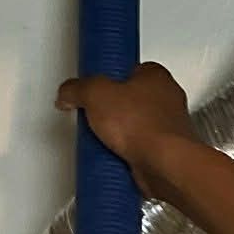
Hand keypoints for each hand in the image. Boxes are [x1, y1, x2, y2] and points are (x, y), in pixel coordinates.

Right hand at [55, 62, 196, 194]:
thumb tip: (67, 93)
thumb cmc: (146, 126)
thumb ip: (77, 89)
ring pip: (132, 128)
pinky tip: (112, 158)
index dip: (108, 78)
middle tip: (94, 116)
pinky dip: (123, 156)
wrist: (164, 164)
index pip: (128, 69)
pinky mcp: (162, 154)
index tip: (94, 85)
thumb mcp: (96, 94)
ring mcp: (166, 128)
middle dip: (109, 111)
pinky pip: (136, 151)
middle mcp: (166, 101)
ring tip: (101, 140)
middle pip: (129, 101)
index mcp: (156, 76)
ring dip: (116, 136)